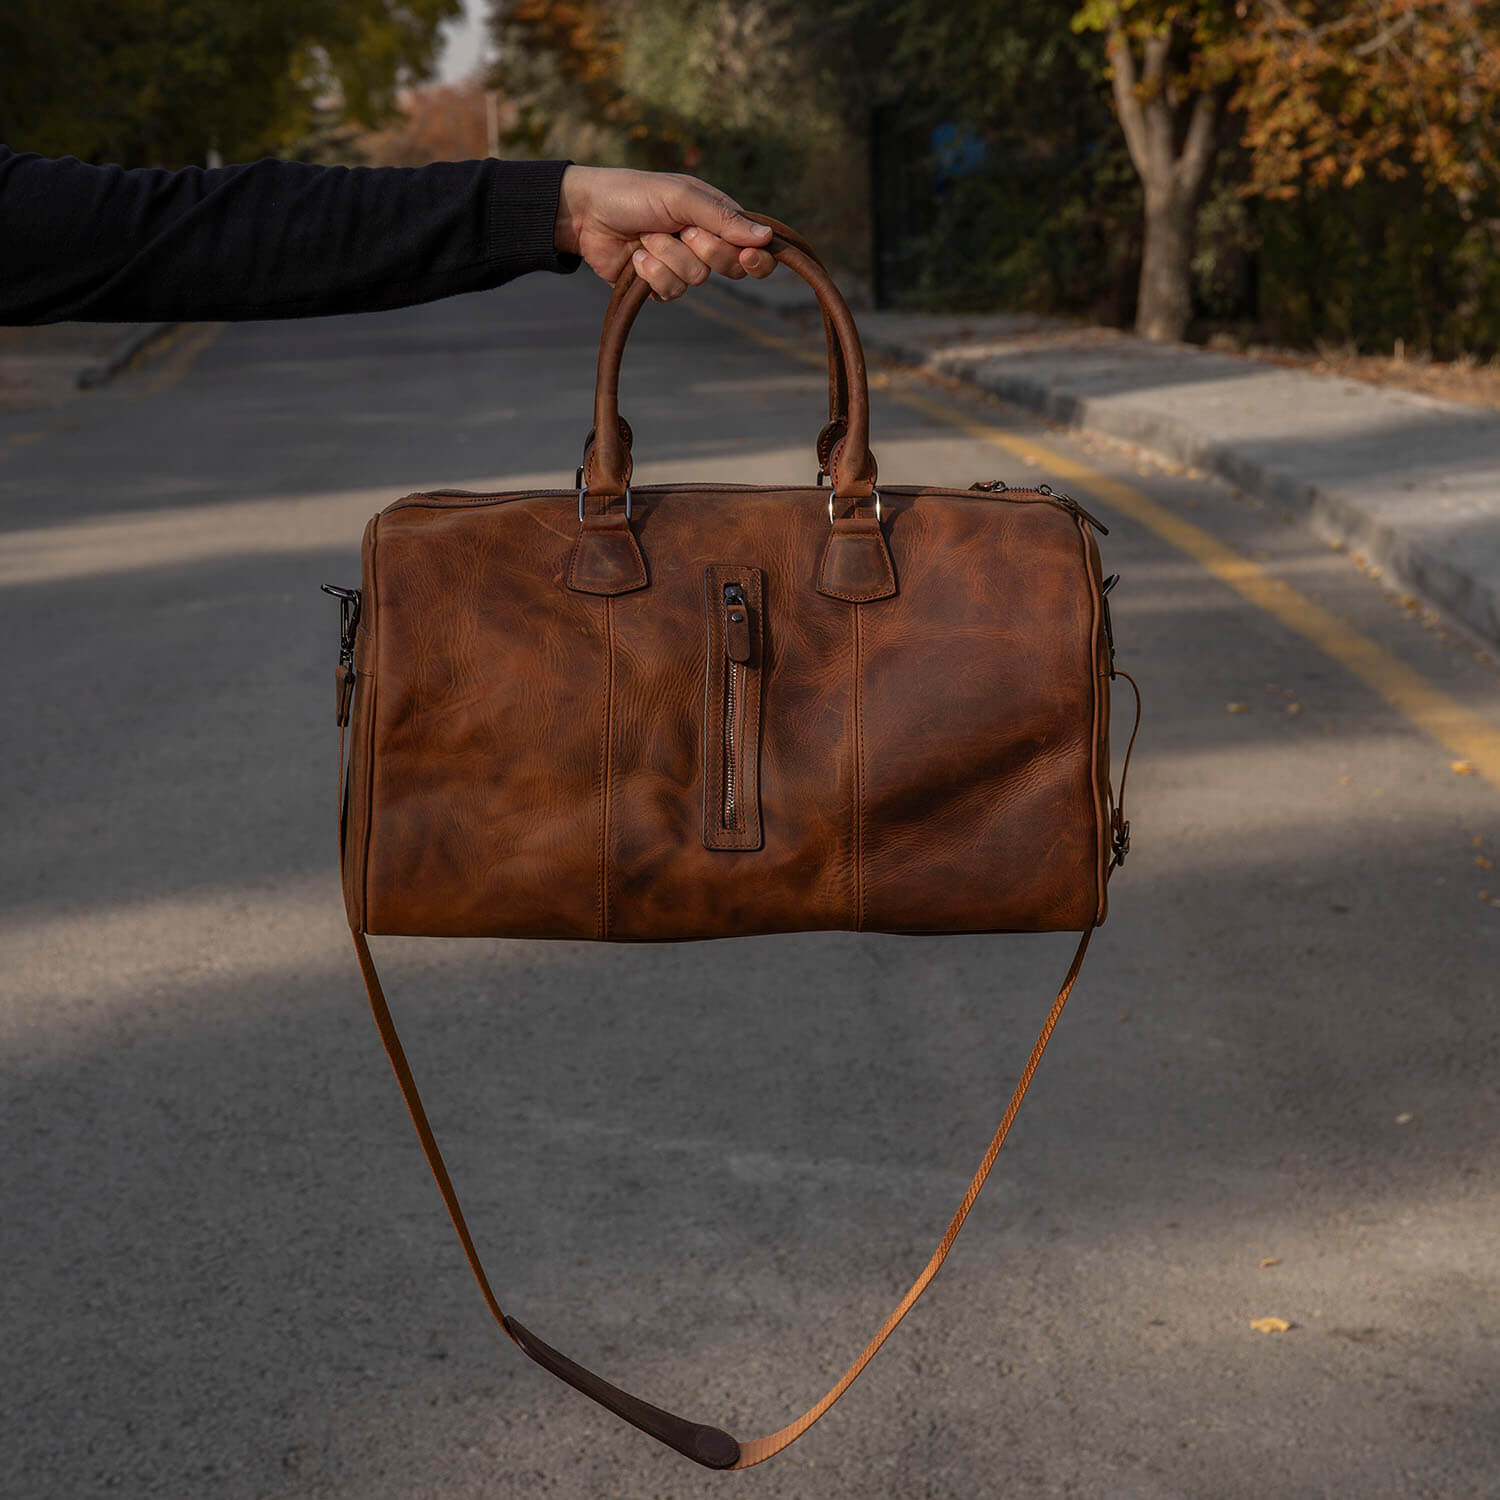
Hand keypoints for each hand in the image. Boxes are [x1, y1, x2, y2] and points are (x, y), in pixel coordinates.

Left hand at [554, 165, 776, 299]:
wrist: (586, 214)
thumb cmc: (633, 193)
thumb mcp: (680, 197)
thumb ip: (722, 218)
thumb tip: (766, 237)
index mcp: (716, 216)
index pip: (754, 246)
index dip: (756, 258)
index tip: (747, 257)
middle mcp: (704, 242)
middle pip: (730, 267)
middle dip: (704, 250)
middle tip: (681, 231)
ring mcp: (681, 265)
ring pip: (697, 280)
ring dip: (668, 257)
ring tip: (646, 237)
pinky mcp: (660, 284)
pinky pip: (671, 292)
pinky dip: (652, 274)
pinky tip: (637, 258)